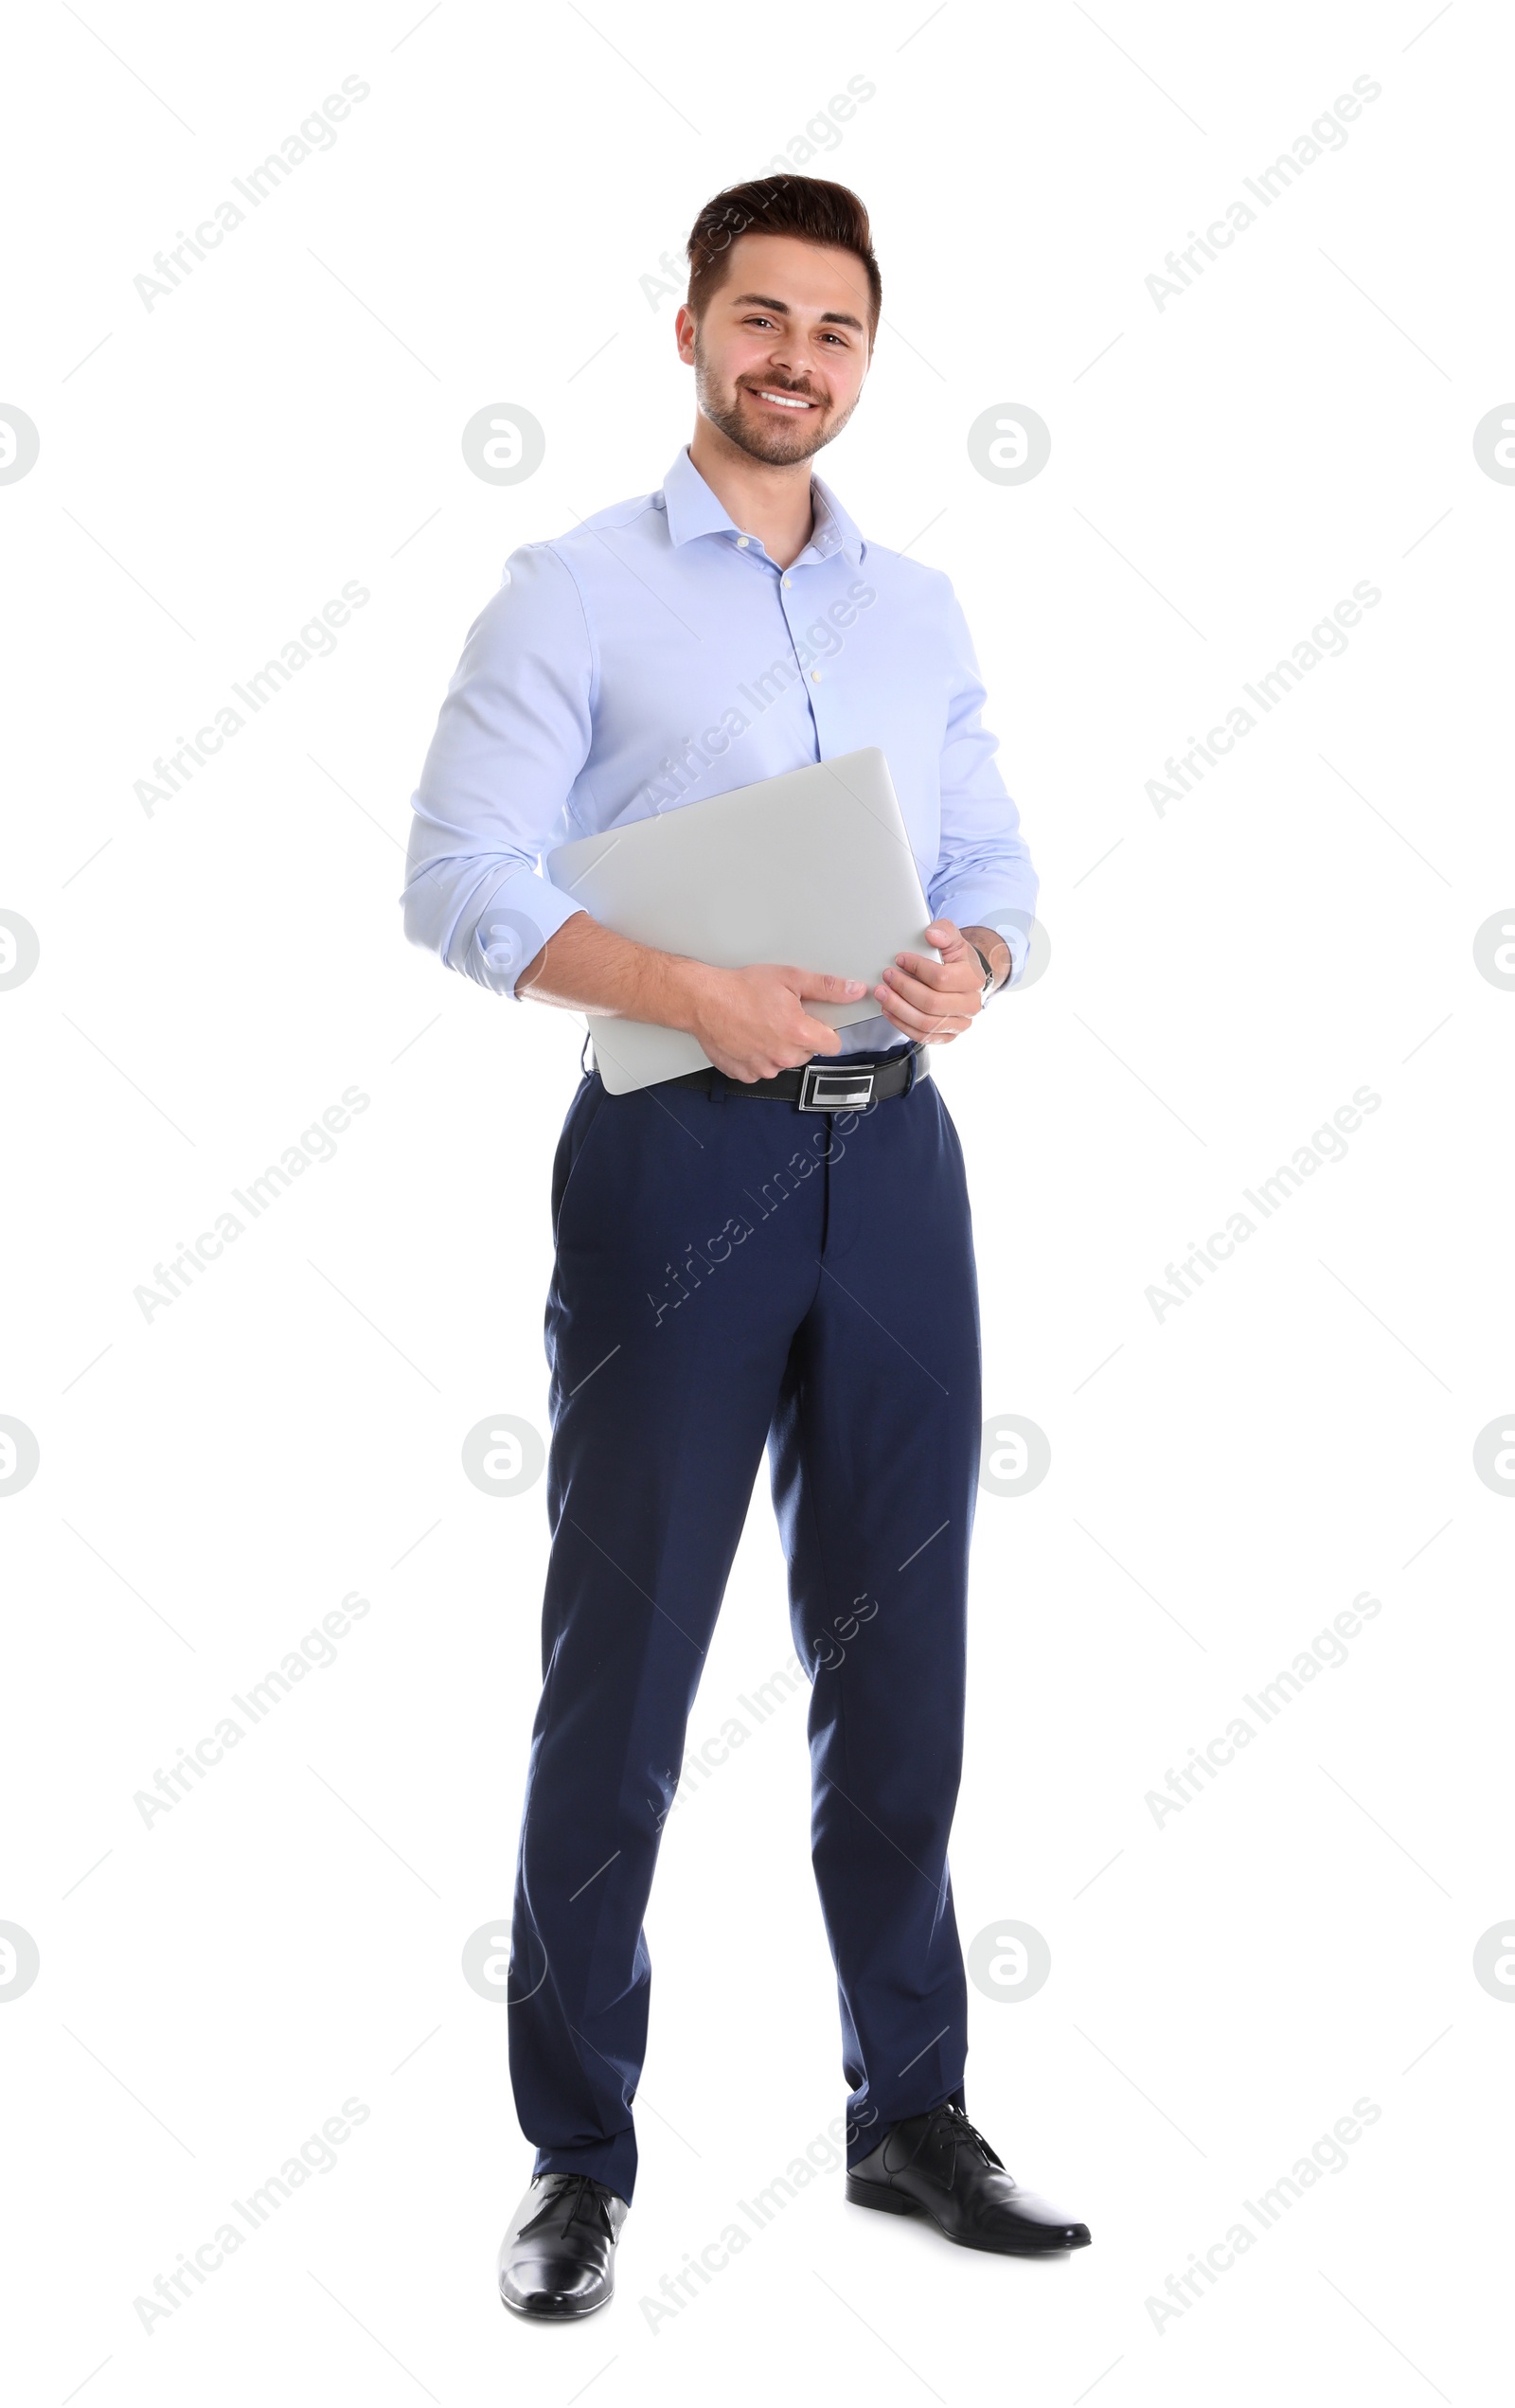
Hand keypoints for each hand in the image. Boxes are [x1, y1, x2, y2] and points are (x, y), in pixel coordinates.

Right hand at [685, 963, 868, 1081]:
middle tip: (780, 1017)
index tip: (814, 1022)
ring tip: (761, 1025)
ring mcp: (763, 1068)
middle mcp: (783, 1056)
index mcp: (799, 1034)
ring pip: (784, 1062)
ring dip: (779, 1048)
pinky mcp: (746, 1074)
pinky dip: (758, 1057)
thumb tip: (854, 990)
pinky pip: (762, 1069)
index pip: (833, 1045)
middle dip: (800, 1037)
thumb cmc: (741, 988)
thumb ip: (827, 987)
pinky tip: (749, 1038)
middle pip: (808, 1053)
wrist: (703, 1000)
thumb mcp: (789, 978)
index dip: (826, 1031)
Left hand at [875, 919, 995, 1043]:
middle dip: (904, 989)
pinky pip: (922, 1037)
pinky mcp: (948, 1037)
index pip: (941, 978)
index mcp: (973, 979)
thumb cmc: (956, 960)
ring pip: (925, 1023)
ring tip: (882, 994)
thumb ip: (945, 931)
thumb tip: (932, 935)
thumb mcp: (954, 940)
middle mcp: (970, 1005)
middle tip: (887, 977)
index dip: (917, 968)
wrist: (965, 979)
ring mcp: (960, 1024)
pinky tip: (889, 1010)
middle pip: (931, 1003)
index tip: (900, 959)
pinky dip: (902, 1024)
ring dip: (898, 1008)